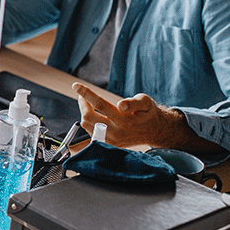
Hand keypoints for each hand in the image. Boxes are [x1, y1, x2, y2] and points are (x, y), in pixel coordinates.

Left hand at [71, 82, 189, 149]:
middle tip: (82, 94)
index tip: (76, 86)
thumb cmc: (148, 113)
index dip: (86, 94)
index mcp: (124, 120)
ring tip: (88, 103)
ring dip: (84, 112)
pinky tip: (94, 115)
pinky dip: (88, 121)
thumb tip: (121, 105)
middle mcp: (116, 132)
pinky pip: (91, 131)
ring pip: (87, 124)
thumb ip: (134, 102)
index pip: (100, 105)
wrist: (154, 131)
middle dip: (82, 103)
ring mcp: (111, 139)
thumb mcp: (146, 103)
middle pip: (88, 116)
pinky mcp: (109, 143)